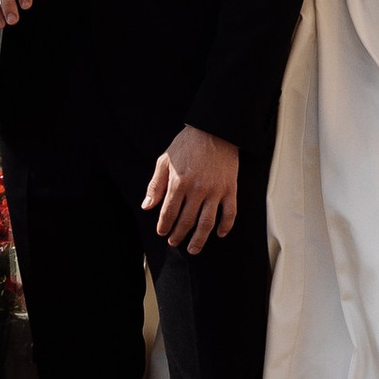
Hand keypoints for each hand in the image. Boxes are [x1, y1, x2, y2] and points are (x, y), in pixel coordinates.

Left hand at [142, 124, 240, 251]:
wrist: (215, 130)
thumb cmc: (188, 144)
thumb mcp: (165, 160)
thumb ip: (156, 184)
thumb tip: (148, 206)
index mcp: (179, 182)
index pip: (169, 212)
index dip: (164, 225)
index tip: (162, 232)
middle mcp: (197, 189)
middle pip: (186, 221)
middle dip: (178, 235)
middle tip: (174, 242)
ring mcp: (215, 190)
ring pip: (207, 222)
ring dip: (199, 239)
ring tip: (193, 248)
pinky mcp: (230, 189)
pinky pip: (230, 213)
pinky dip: (225, 226)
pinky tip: (219, 234)